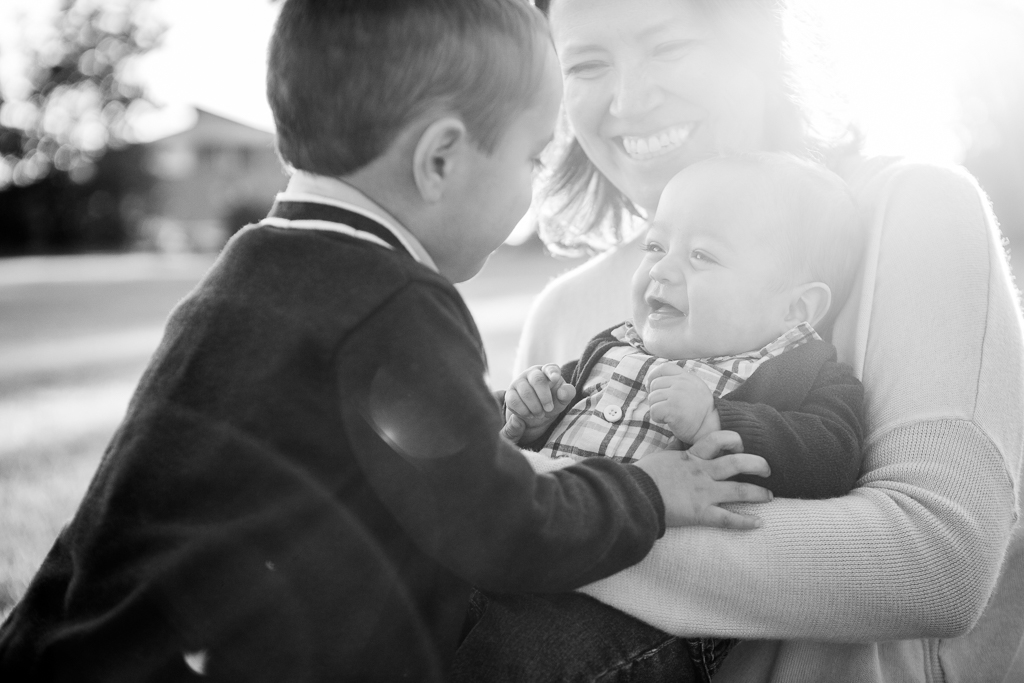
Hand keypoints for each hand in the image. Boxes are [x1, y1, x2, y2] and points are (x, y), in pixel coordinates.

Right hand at [503, 364, 575, 443]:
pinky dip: (523, 411)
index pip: (550, 368)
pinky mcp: (510, 393)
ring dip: (535, 407)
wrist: (535, 414)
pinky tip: (529, 415)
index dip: (552, 372)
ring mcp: (519, 382)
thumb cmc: (551, 402)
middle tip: (549, 409)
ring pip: (526, 392)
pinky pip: (514, 401)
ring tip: (540, 414)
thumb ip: (567, 394)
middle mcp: (532, 373)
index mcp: (547, 371)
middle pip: (537, 380)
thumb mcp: (562, 400)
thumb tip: (563, 392)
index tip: (555, 378)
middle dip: (544, 397)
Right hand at [633, 431, 771, 528]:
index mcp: (691, 457)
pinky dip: (745, 522)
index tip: (741, 445)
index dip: (734, 440)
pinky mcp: (700, 513)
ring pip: (739, 490)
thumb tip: (674, 441)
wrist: (634, 494)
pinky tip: (759, 523)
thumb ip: (672, 450)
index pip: (718, 440)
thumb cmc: (642, 476)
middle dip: (757, 464)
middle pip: (737, 463)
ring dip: (758, 493)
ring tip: (770, 496)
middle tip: (767, 469)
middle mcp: (702, 472)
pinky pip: (727, 519)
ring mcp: (704, 493)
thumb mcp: (659, 457)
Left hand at [647, 363, 720, 443]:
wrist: (711, 428)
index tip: (652, 388)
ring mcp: (677, 394)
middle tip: (666, 407)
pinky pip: (653, 410)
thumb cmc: (699, 412)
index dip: (653, 376)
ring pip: (652, 398)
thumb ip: (678, 382)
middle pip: (654, 384)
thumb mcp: (693, 389)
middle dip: (655, 397)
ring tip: (670, 415)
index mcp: (687, 377)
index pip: (664, 368)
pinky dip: (657, 418)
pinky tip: (668, 421)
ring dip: (657, 408)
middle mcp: (682, 382)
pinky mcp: (672, 407)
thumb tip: (651, 382)